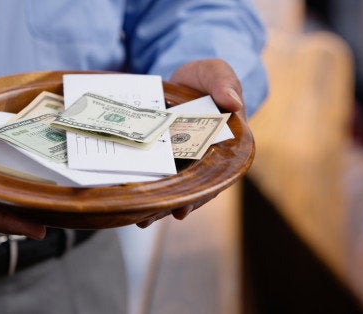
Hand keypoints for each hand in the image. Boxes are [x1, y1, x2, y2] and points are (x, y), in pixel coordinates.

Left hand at [136, 59, 244, 227]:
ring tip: (137, 219)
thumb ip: (224, 83)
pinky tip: (128, 198)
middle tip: (147, 219)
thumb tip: (234, 102)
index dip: (199, 196)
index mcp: (224, 147)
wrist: (182, 78)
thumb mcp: (216, 73)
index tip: (182, 210)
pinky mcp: (162, 156)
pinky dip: (143, 185)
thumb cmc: (207, 78)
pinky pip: (153, 171)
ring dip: (154, 203)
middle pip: (188, 189)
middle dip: (168, 206)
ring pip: (170, 186)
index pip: (215, 178)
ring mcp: (181, 160)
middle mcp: (203, 160)